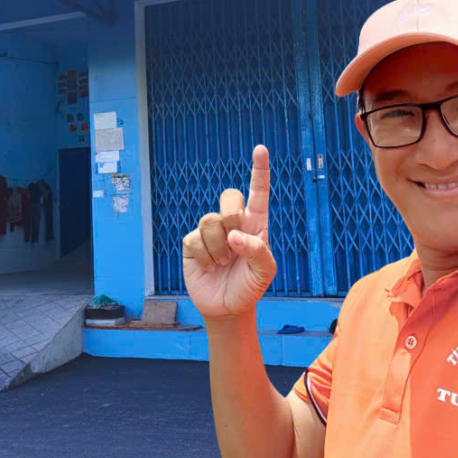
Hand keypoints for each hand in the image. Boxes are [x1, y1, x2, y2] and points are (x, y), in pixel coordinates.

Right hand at [182, 145, 275, 319]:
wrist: (227, 308)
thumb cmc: (250, 287)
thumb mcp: (265, 272)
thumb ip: (257, 251)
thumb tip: (235, 235)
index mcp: (255, 225)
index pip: (258, 193)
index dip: (259, 170)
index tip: (260, 149)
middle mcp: (233, 224)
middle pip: (229, 198)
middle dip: (232, 216)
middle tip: (235, 242)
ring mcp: (211, 232)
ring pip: (210, 220)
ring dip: (218, 248)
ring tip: (223, 263)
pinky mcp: (193, 243)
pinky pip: (194, 239)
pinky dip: (204, 257)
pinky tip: (209, 267)